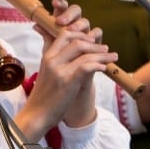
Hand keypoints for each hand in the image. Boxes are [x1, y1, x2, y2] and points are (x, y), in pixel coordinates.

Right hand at [18, 0, 115, 140]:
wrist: (37, 114)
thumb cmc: (43, 95)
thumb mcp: (45, 72)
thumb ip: (55, 60)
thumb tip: (64, 54)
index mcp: (47, 56)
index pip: (64, 35)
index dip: (81, 34)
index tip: (91, 40)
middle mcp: (52, 60)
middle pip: (77, 41)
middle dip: (95, 44)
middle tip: (105, 49)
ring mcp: (60, 71)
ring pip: (85, 54)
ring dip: (102, 54)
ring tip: (112, 57)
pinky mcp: (68, 82)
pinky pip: (86, 67)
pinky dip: (98, 64)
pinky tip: (104, 68)